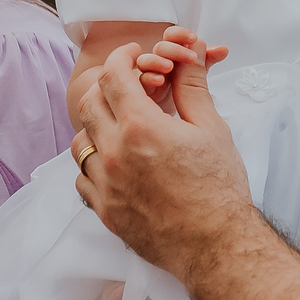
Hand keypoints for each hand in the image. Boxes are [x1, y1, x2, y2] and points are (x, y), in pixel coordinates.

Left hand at [72, 43, 253, 283]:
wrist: (216, 245)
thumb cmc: (220, 187)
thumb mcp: (211, 129)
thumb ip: (192, 87)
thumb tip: (188, 54)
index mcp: (141, 127)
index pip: (113, 76)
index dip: (121, 58)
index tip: (131, 56)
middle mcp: (114, 154)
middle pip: (89, 104)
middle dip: (106, 87)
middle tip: (126, 87)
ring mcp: (105, 185)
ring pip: (79, 142)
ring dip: (96, 126)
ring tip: (120, 127)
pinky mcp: (104, 211)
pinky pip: (82, 178)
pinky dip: (93, 164)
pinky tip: (116, 163)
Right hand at [135, 27, 228, 103]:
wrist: (175, 131)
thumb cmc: (185, 108)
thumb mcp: (199, 83)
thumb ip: (207, 64)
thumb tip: (223, 49)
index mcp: (174, 59)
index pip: (172, 38)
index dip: (180, 35)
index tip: (193, 38)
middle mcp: (160, 67)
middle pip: (160, 48)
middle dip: (174, 49)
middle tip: (190, 58)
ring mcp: (149, 82)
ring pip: (145, 62)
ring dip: (156, 60)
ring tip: (169, 67)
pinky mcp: (140, 97)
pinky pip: (138, 83)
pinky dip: (148, 78)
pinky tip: (159, 81)